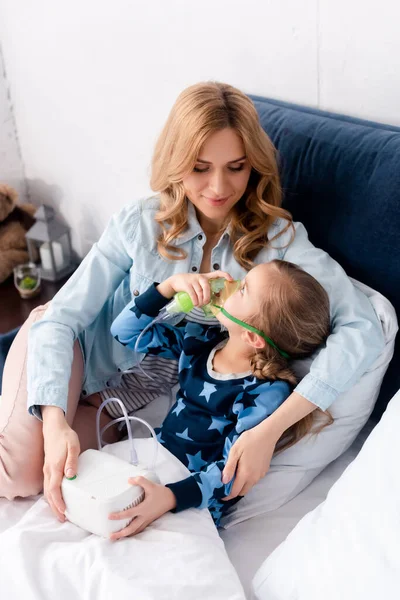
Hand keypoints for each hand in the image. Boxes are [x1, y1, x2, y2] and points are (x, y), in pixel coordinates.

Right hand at [42, 407, 79, 521]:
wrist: (54, 428)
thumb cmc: (65, 437)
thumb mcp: (73, 446)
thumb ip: (72, 461)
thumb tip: (71, 475)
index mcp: (55, 467)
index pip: (55, 489)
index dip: (59, 502)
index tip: (64, 512)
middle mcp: (48, 471)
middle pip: (49, 494)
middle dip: (55, 508)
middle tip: (63, 519)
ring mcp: (46, 470)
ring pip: (47, 491)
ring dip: (52, 503)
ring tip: (60, 512)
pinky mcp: (48, 468)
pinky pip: (47, 486)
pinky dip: (51, 495)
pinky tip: (56, 498)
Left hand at [108, 476, 176, 539]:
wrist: (171, 499)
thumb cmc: (160, 492)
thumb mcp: (151, 485)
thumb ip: (140, 481)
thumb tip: (129, 480)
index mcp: (144, 508)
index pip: (129, 514)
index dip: (119, 516)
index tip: (109, 516)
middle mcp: (144, 517)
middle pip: (131, 528)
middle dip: (121, 534)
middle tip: (110, 536)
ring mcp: (147, 520)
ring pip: (135, 531)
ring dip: (126, 535)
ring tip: (116, 538)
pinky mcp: (149, 521)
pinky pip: (139, 529)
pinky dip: (133, 533)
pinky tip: (127, 534)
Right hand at [157, 270, 232, 306]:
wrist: (175, 281)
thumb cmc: (190, 284)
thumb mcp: (199, 284)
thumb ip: (206, 289)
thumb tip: (213, 301)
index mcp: (206, 277)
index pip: (217, 273)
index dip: (225, 275)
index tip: (231, 279)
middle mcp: (201, 277)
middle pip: (207, 287)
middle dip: (207, 297)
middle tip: (205, 303)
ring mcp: (193, 280)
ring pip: (200, 292)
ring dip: (200, 301)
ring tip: (199, 305)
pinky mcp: (187, 285)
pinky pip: (193, 295)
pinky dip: (195, 301)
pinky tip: (195, 304)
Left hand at [222, 424, 277, 499]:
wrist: (267, 434)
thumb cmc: (249, 440)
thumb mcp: (235, 451)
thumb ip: (229, 467)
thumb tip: (223, 481)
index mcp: (245, 474)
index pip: (235, 492)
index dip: (226, 496)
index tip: (220, 494)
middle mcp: (254, 478)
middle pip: (242, 492)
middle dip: (233, 492)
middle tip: (225, 485)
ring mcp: (261, 475)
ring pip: (249, 486)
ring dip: (241, 485)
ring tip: (233, 476)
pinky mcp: (265, 471)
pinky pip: (254, 480)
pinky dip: (248, 480)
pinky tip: (244, 469)